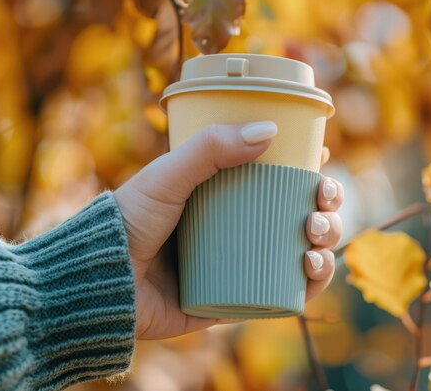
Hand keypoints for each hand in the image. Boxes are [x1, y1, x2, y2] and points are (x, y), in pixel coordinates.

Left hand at [113, 121, 343, 339]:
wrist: (103, 282)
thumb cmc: (129, 221)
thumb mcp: (168, 175)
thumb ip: (210, 148)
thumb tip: (270, 130)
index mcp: (224, 197)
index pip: (277, 179)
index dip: (307, 169)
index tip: (322, 158)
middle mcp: (238, 230)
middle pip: (300, 217)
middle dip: (326, 208)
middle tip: (320, 203)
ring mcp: (240, 265)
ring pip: (301, 254)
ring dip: (326, 245)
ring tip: (315, 239)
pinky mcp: (237, 301)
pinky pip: (285, 294)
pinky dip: (311, 285)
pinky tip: (314, 270)